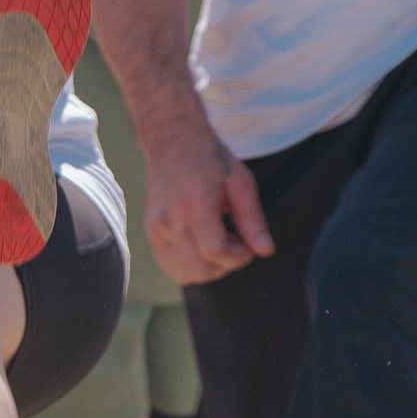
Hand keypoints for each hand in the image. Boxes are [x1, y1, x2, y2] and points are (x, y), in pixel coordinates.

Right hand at [141, 115, 272, 283]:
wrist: (174, 143)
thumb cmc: (210, 159)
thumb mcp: (240, 183)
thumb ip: (252, 220)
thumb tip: (265, 250)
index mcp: (194, 205)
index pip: (215, 251)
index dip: (238, 256)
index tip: (247, 245)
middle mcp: (170, 221)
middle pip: (200, 269)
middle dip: (226, 264)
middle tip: (235, 242)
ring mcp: (157, 229)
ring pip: (184, 274)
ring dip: (208, 268)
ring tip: (217, 243)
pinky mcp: (151, 233)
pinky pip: (170, 267)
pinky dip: (190, 266)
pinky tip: (202, 246)